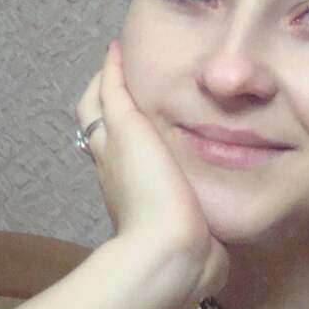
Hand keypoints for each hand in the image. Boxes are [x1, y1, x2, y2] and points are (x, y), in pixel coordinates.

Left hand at [75, 40, 228, 308]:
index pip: (97, 105)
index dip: (108, 78)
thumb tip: (112, 52)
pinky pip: (181, 175)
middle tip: (164, 78)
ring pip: (150, 152)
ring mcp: (152, 192)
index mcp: (109, 149)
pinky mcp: (182, 211)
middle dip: (135, 102)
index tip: (131, 54)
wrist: (174, 256)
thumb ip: (118, 93)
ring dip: (164, 130)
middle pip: (120, 128)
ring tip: (193, 107)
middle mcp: (124, 170)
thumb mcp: (126, 130)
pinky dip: (189, 156)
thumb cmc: (148, 188)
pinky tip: (212, 147)